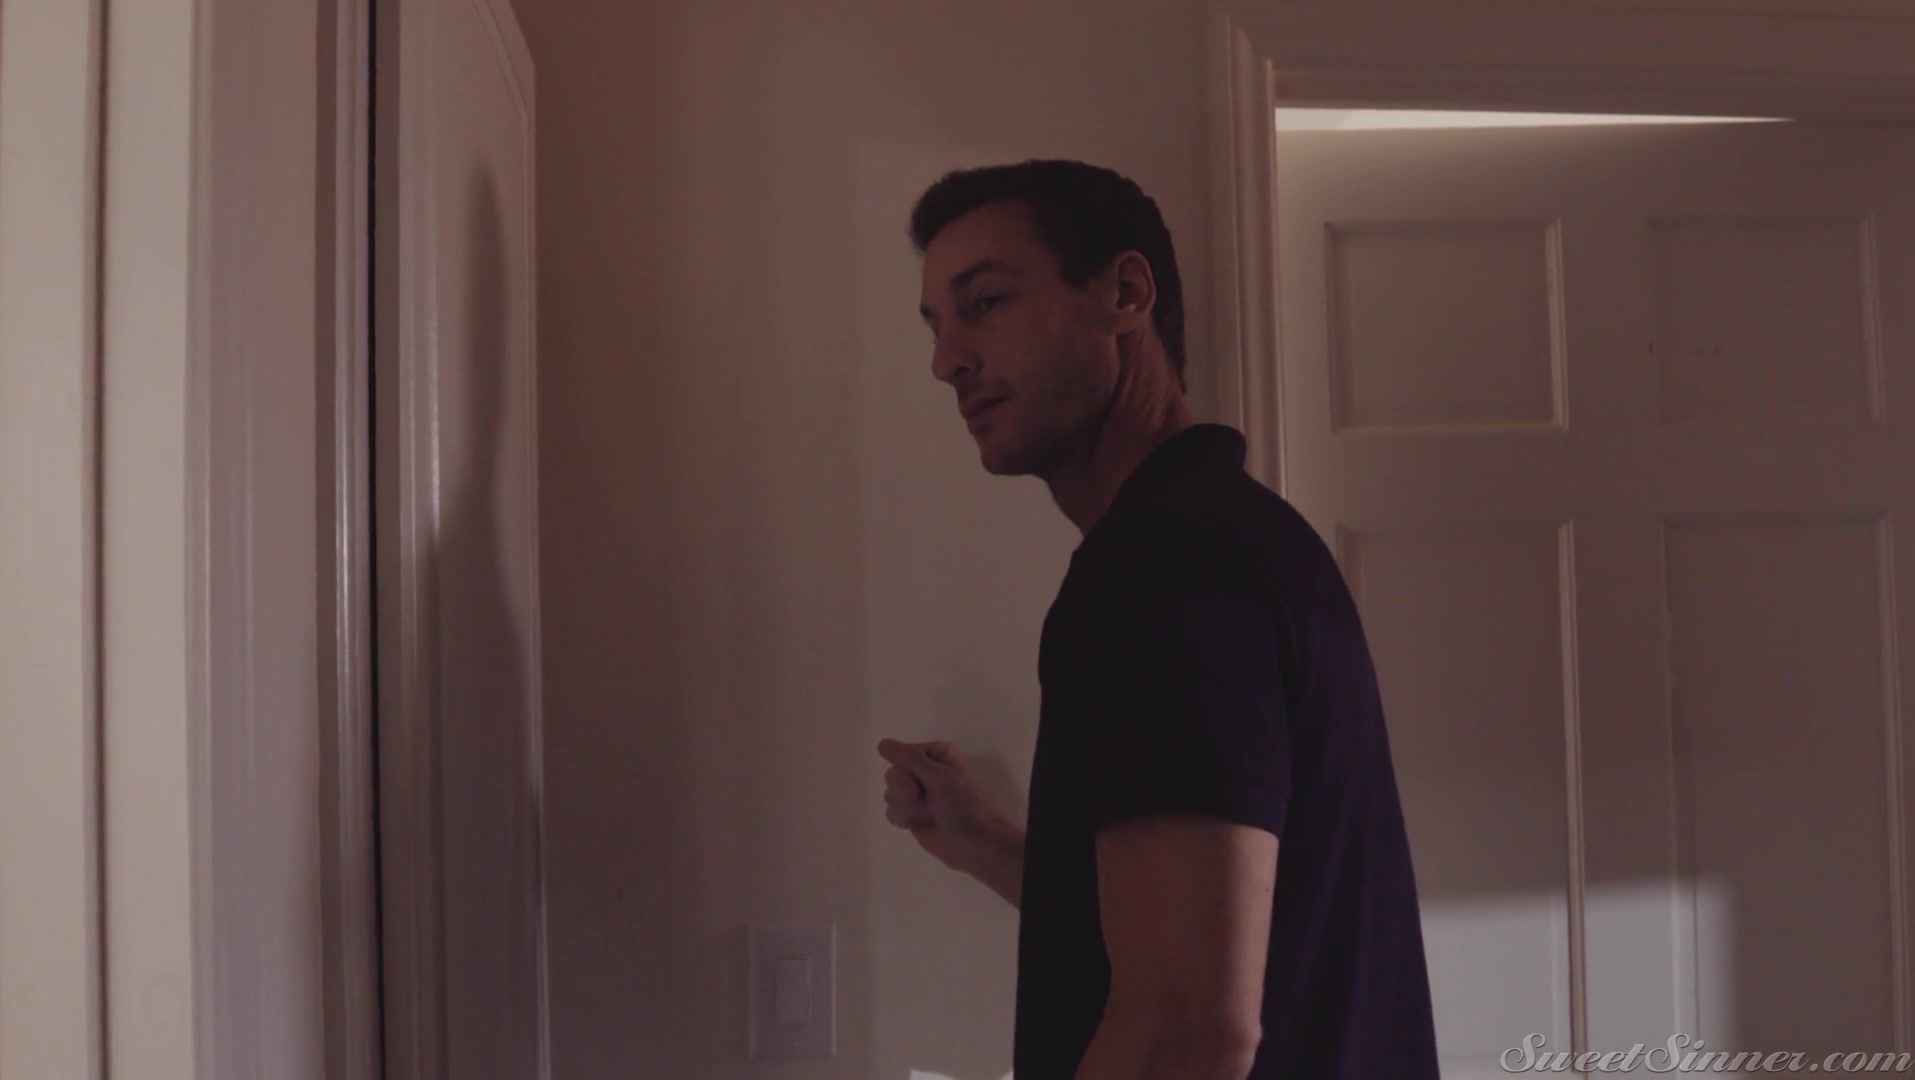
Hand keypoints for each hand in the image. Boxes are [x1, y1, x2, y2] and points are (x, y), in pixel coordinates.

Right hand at [876, 737, 1006, 873]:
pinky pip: (891, 812)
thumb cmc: (963, 806)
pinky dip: (906, 819)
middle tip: (925, 799)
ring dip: (909, 808)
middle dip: (906, 791)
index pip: (902, 752)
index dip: (908, 770)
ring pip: (890, 794)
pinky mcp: (910, 814)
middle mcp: (924, 770)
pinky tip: (922, 824)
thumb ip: (909, 759)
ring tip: (929, 815)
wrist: (973, 844)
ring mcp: (916, 793)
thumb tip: (882, 743)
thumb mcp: (939, 777)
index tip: (922, 781)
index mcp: (935, 754)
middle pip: (893, 774)